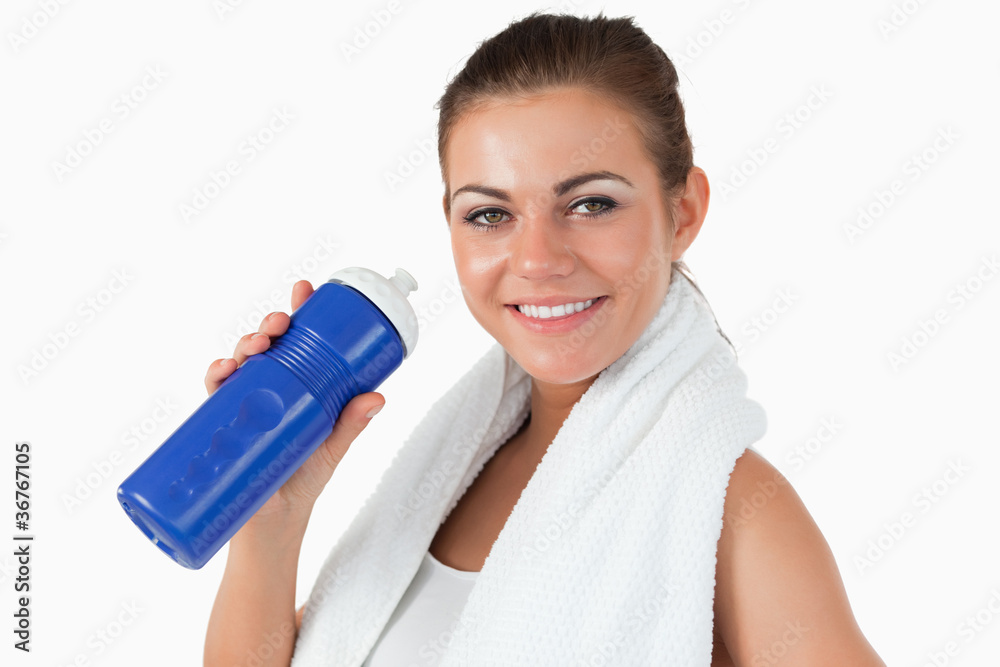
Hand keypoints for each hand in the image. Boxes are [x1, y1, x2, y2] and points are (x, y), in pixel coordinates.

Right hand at [203, 280, 384, 520]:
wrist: (273, 527)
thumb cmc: (304, 482)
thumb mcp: (332, 449)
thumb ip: (351, 424)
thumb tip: (378, 397)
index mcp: (296, 387)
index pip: (297, 343)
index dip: (298, 313)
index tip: (304, 290)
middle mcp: (268, 390)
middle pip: (267, 346)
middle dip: (270, 326)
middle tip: (280, 323)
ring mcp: (244, 405)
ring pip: (241, 362)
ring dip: (245, 345)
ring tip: (258, 344)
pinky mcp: (223, 426)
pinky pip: (215, 396)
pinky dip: (216, 377)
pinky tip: (223, 370)